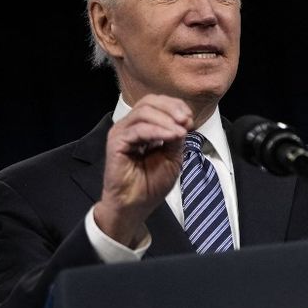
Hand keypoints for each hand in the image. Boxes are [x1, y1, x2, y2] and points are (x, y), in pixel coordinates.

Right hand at [93, 95, 193, 245]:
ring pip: (144, 112)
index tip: (191, 120)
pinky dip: (157, 131)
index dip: (176, 107)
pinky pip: (138, 129)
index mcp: (143, 126)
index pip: (158, 104)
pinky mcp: (116, 142)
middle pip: (149, 102)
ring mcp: (122, 132)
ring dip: (166, 119)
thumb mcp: (172, 156)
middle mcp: (130, 126)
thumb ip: (175, 137)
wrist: (136, 205)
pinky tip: (171, 136)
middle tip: (187, 122)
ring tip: (181, 131)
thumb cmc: (151, 183)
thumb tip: (183, 122)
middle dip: (172, 109)